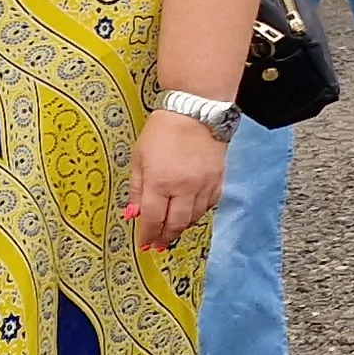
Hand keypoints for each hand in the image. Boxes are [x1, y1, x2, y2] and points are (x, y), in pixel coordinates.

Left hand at [124, 111, 226, 251]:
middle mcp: (184, 188)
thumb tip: (134, 213)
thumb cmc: (163, 131)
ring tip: (174, 229)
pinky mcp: (218, 178)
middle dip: (166, 236)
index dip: (148, 234)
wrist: (195, 111)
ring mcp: (204, 184)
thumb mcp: (139, 158)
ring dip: (183, 226)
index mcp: (160, 182)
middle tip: (159, 243)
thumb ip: (137, 188)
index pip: (153, 218)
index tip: (144, 243)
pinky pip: (211, 204)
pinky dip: (200, 212)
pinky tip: (192, 212)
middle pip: (176, 223)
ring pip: (195, 217)